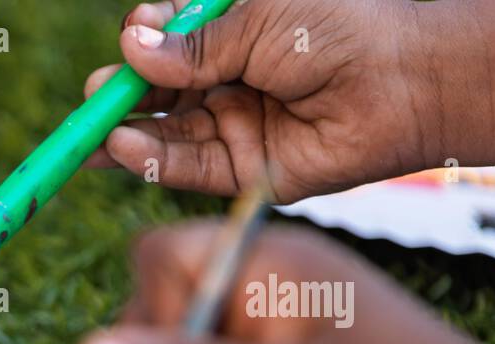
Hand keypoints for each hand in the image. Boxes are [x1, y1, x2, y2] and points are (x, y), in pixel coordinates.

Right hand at [83, 0, 494, 201]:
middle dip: (123, 96)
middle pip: (160, 93)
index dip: (144, 41)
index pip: (171, 40)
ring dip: (128, 134)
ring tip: (95, 133)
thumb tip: (131, 46)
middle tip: (93, 97)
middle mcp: (230, 81)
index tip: (130, 35)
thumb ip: (194, 46)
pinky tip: (125, 148)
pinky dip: (153, 160)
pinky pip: (188, 167)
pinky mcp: (242, 170)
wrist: (401, 82)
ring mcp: (234, 127)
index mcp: (235, 33)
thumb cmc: (340, 32)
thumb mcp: (258, 22)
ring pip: (168, 134)